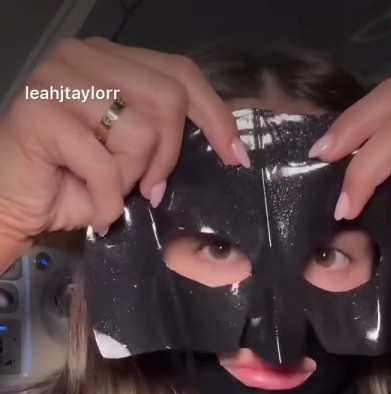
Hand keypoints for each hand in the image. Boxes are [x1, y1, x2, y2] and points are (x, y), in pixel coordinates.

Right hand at [0, 38, 247, 244]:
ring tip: (106, 191)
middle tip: (150, 190)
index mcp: (110, 59)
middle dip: (167, 157)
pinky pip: (105, 163)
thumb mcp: (131, 157)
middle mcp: (84, 57)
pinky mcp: (41, 111)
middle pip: (169, 98)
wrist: (14, 206)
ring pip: (140, 130)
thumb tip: (226, 147)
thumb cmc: (71, 185)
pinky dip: (107, 198)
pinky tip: (95, 208)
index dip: (216, 115)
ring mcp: (58, 78)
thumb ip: (164, 138)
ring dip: (130, 178)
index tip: (236, 156)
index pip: (180, 72)